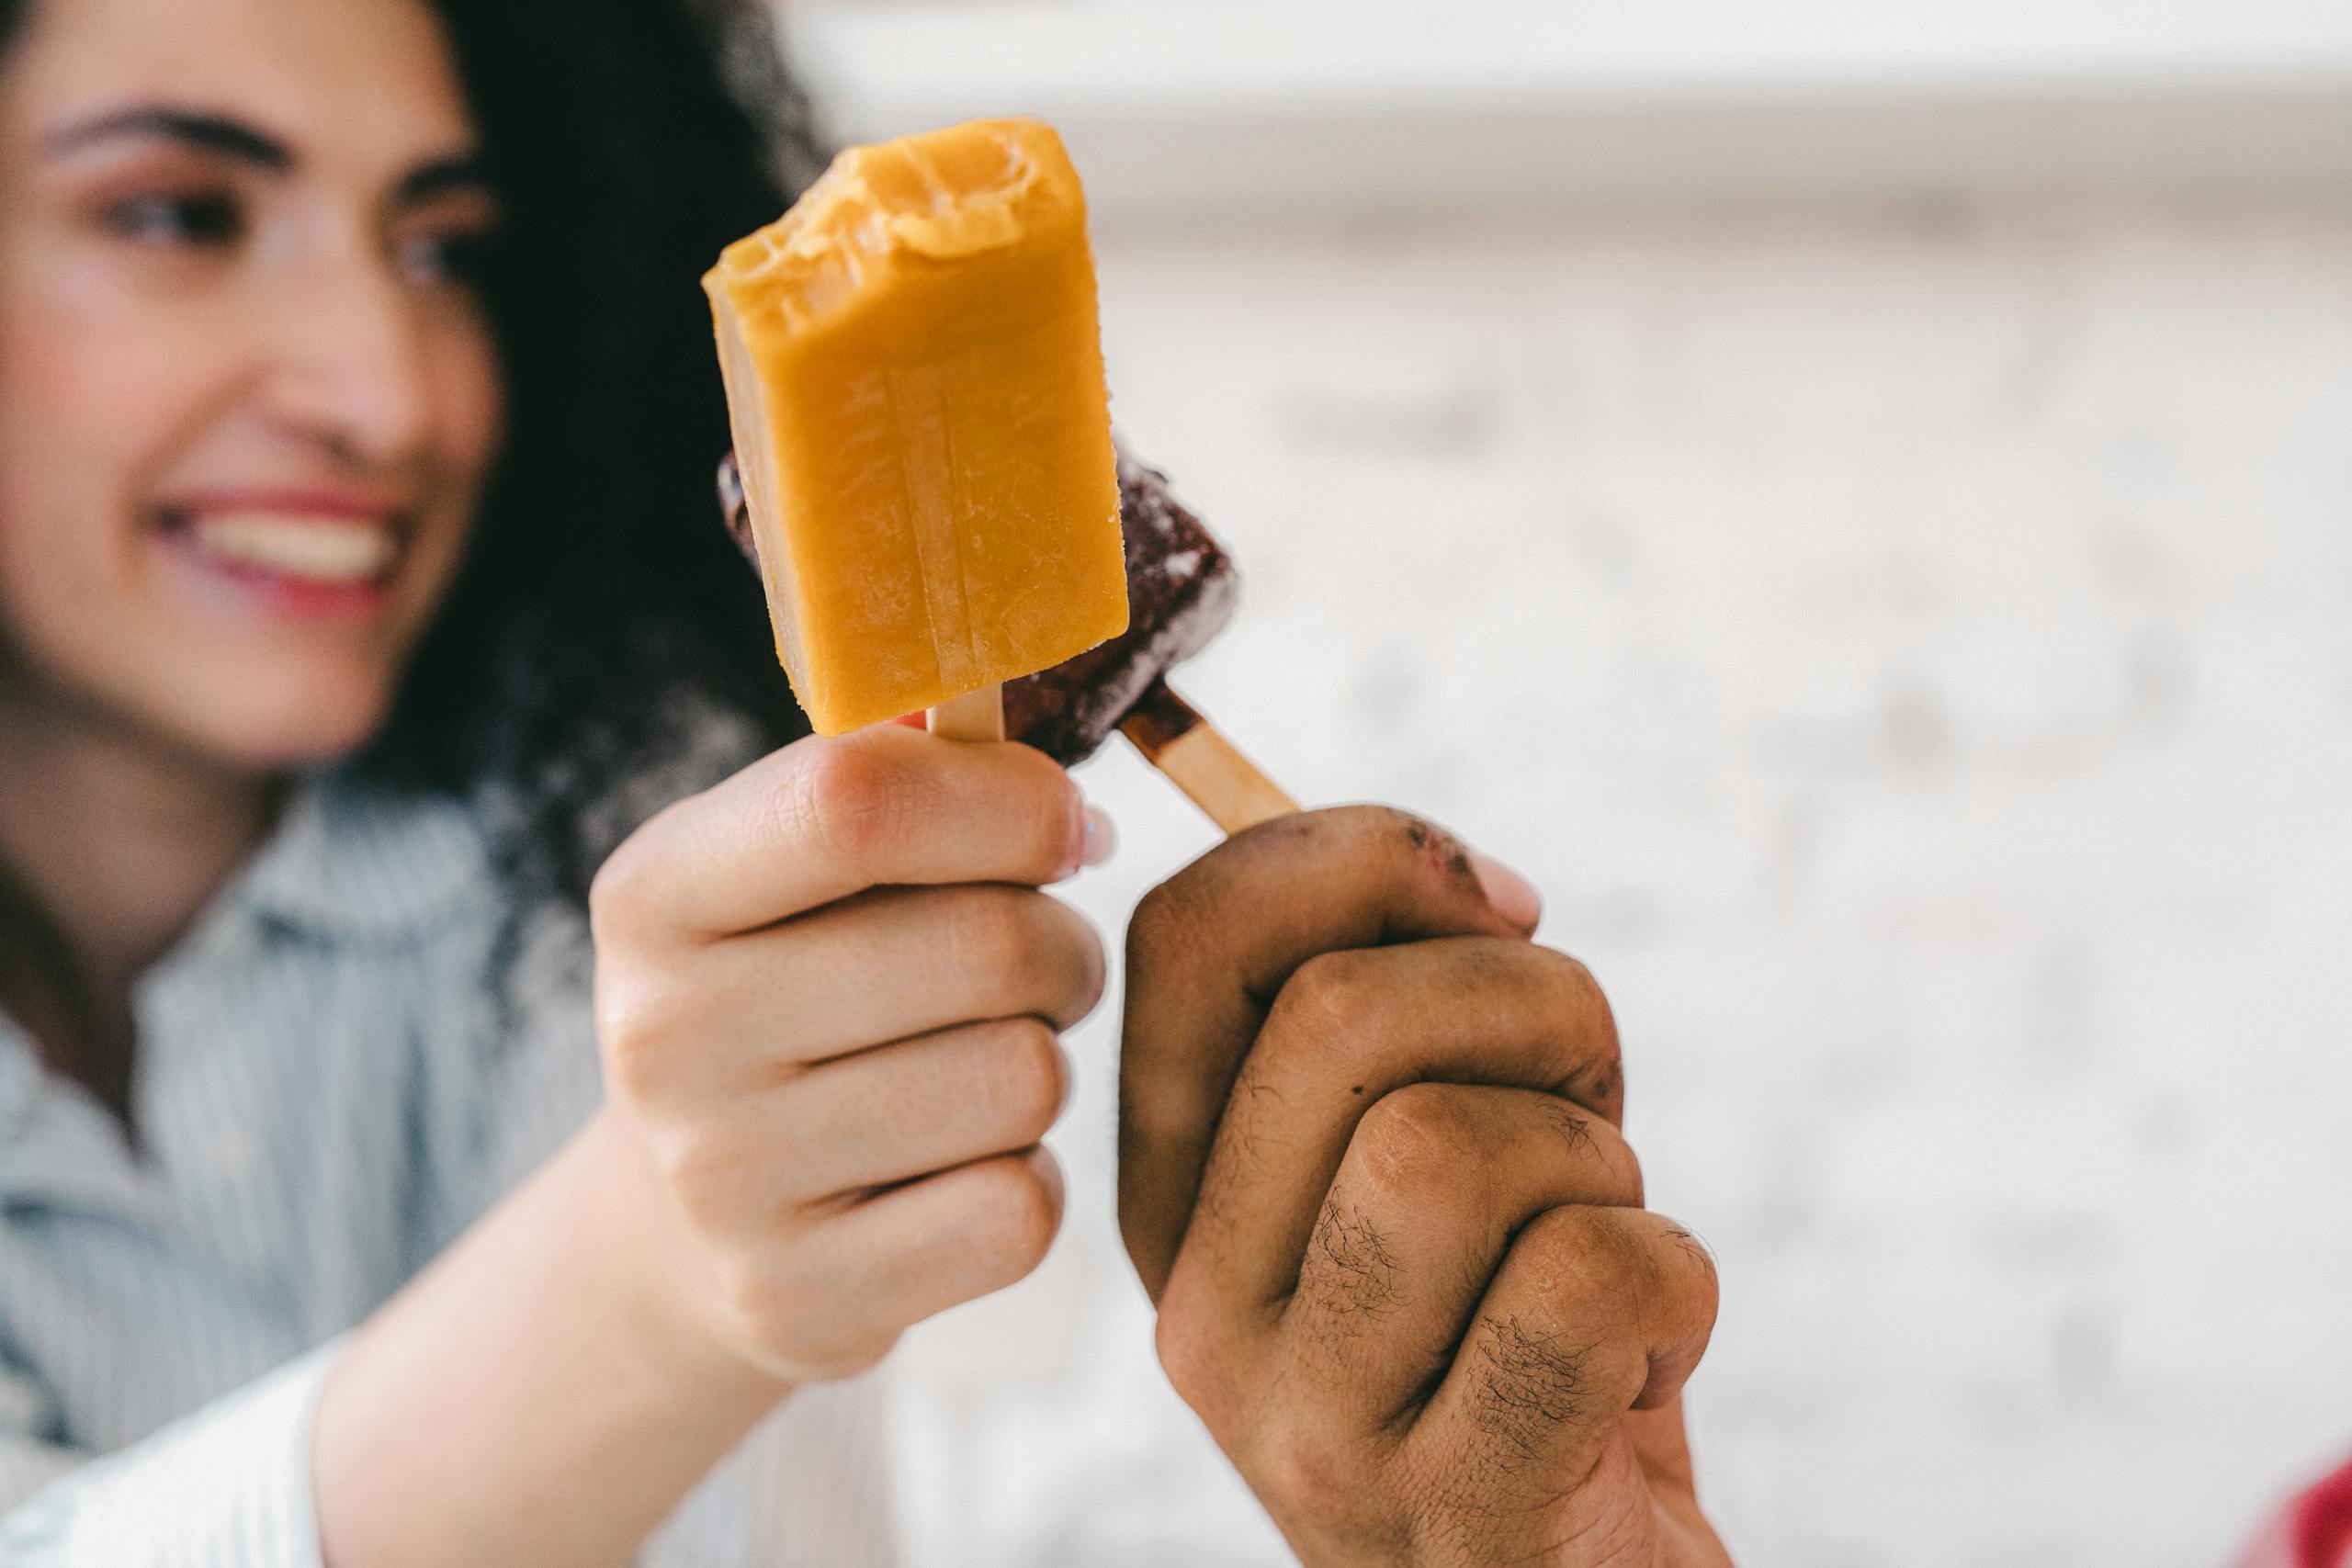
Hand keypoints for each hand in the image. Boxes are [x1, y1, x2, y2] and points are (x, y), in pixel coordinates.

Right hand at [587, 724, 1107, 1384]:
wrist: (673, 1227)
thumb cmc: (785, 995)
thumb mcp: (784, 874)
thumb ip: (904, 789)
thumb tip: (1065, 802)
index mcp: (655, 893)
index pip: (855, 801)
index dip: (1007, 802)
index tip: (1059, 825)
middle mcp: (665, 1036)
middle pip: (987, 948)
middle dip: (1058, 945)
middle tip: (1037, 963)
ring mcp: (721, 1184)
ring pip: (1022, 1082)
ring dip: (1040, 1065)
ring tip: (980, 1063)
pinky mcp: (797, 1299)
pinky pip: (1018, 1211)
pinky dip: (1022, 1182)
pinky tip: (956, 1169)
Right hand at [1119, 807, 1726, 1566]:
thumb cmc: (1529, 1346)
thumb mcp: (1439, 1168)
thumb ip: (1416, 1021)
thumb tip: (1475, 889)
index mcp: (1177, 1202)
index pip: (1186, 940)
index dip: (1356, 853)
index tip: (1493, 907)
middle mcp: (1200, 1309)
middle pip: (1334, 1019)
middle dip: (1528, 1002)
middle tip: (1589, 1098)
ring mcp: (1309, 1421)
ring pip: (1456, 1144)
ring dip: (1599, 1162)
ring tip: (1605, 1250)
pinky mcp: (1451, 1504)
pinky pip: (1588, 1277)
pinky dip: (1679, 1284)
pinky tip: (1650, 1359)